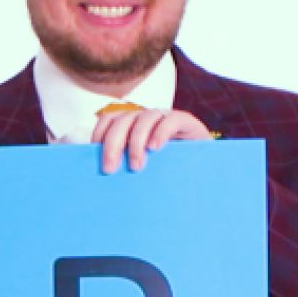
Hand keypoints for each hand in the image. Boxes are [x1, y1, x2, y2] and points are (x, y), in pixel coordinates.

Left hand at [90, 105, 214, 175]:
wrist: (204, 173)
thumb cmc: (167, 174)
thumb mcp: (142, 170)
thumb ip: (123, 168)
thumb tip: (94, 178)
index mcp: (132, 126)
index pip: (110, 120)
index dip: (100, 134)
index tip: (93, 155)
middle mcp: (146, 119)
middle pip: (123, 120)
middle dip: (112, 144)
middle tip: (110, 169)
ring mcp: (165, 118)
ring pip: (144, 119)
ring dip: (136, 142)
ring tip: (137, 166)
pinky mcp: (185, 122)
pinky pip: (170, 120)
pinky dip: (160, 132)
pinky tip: (156, 148)